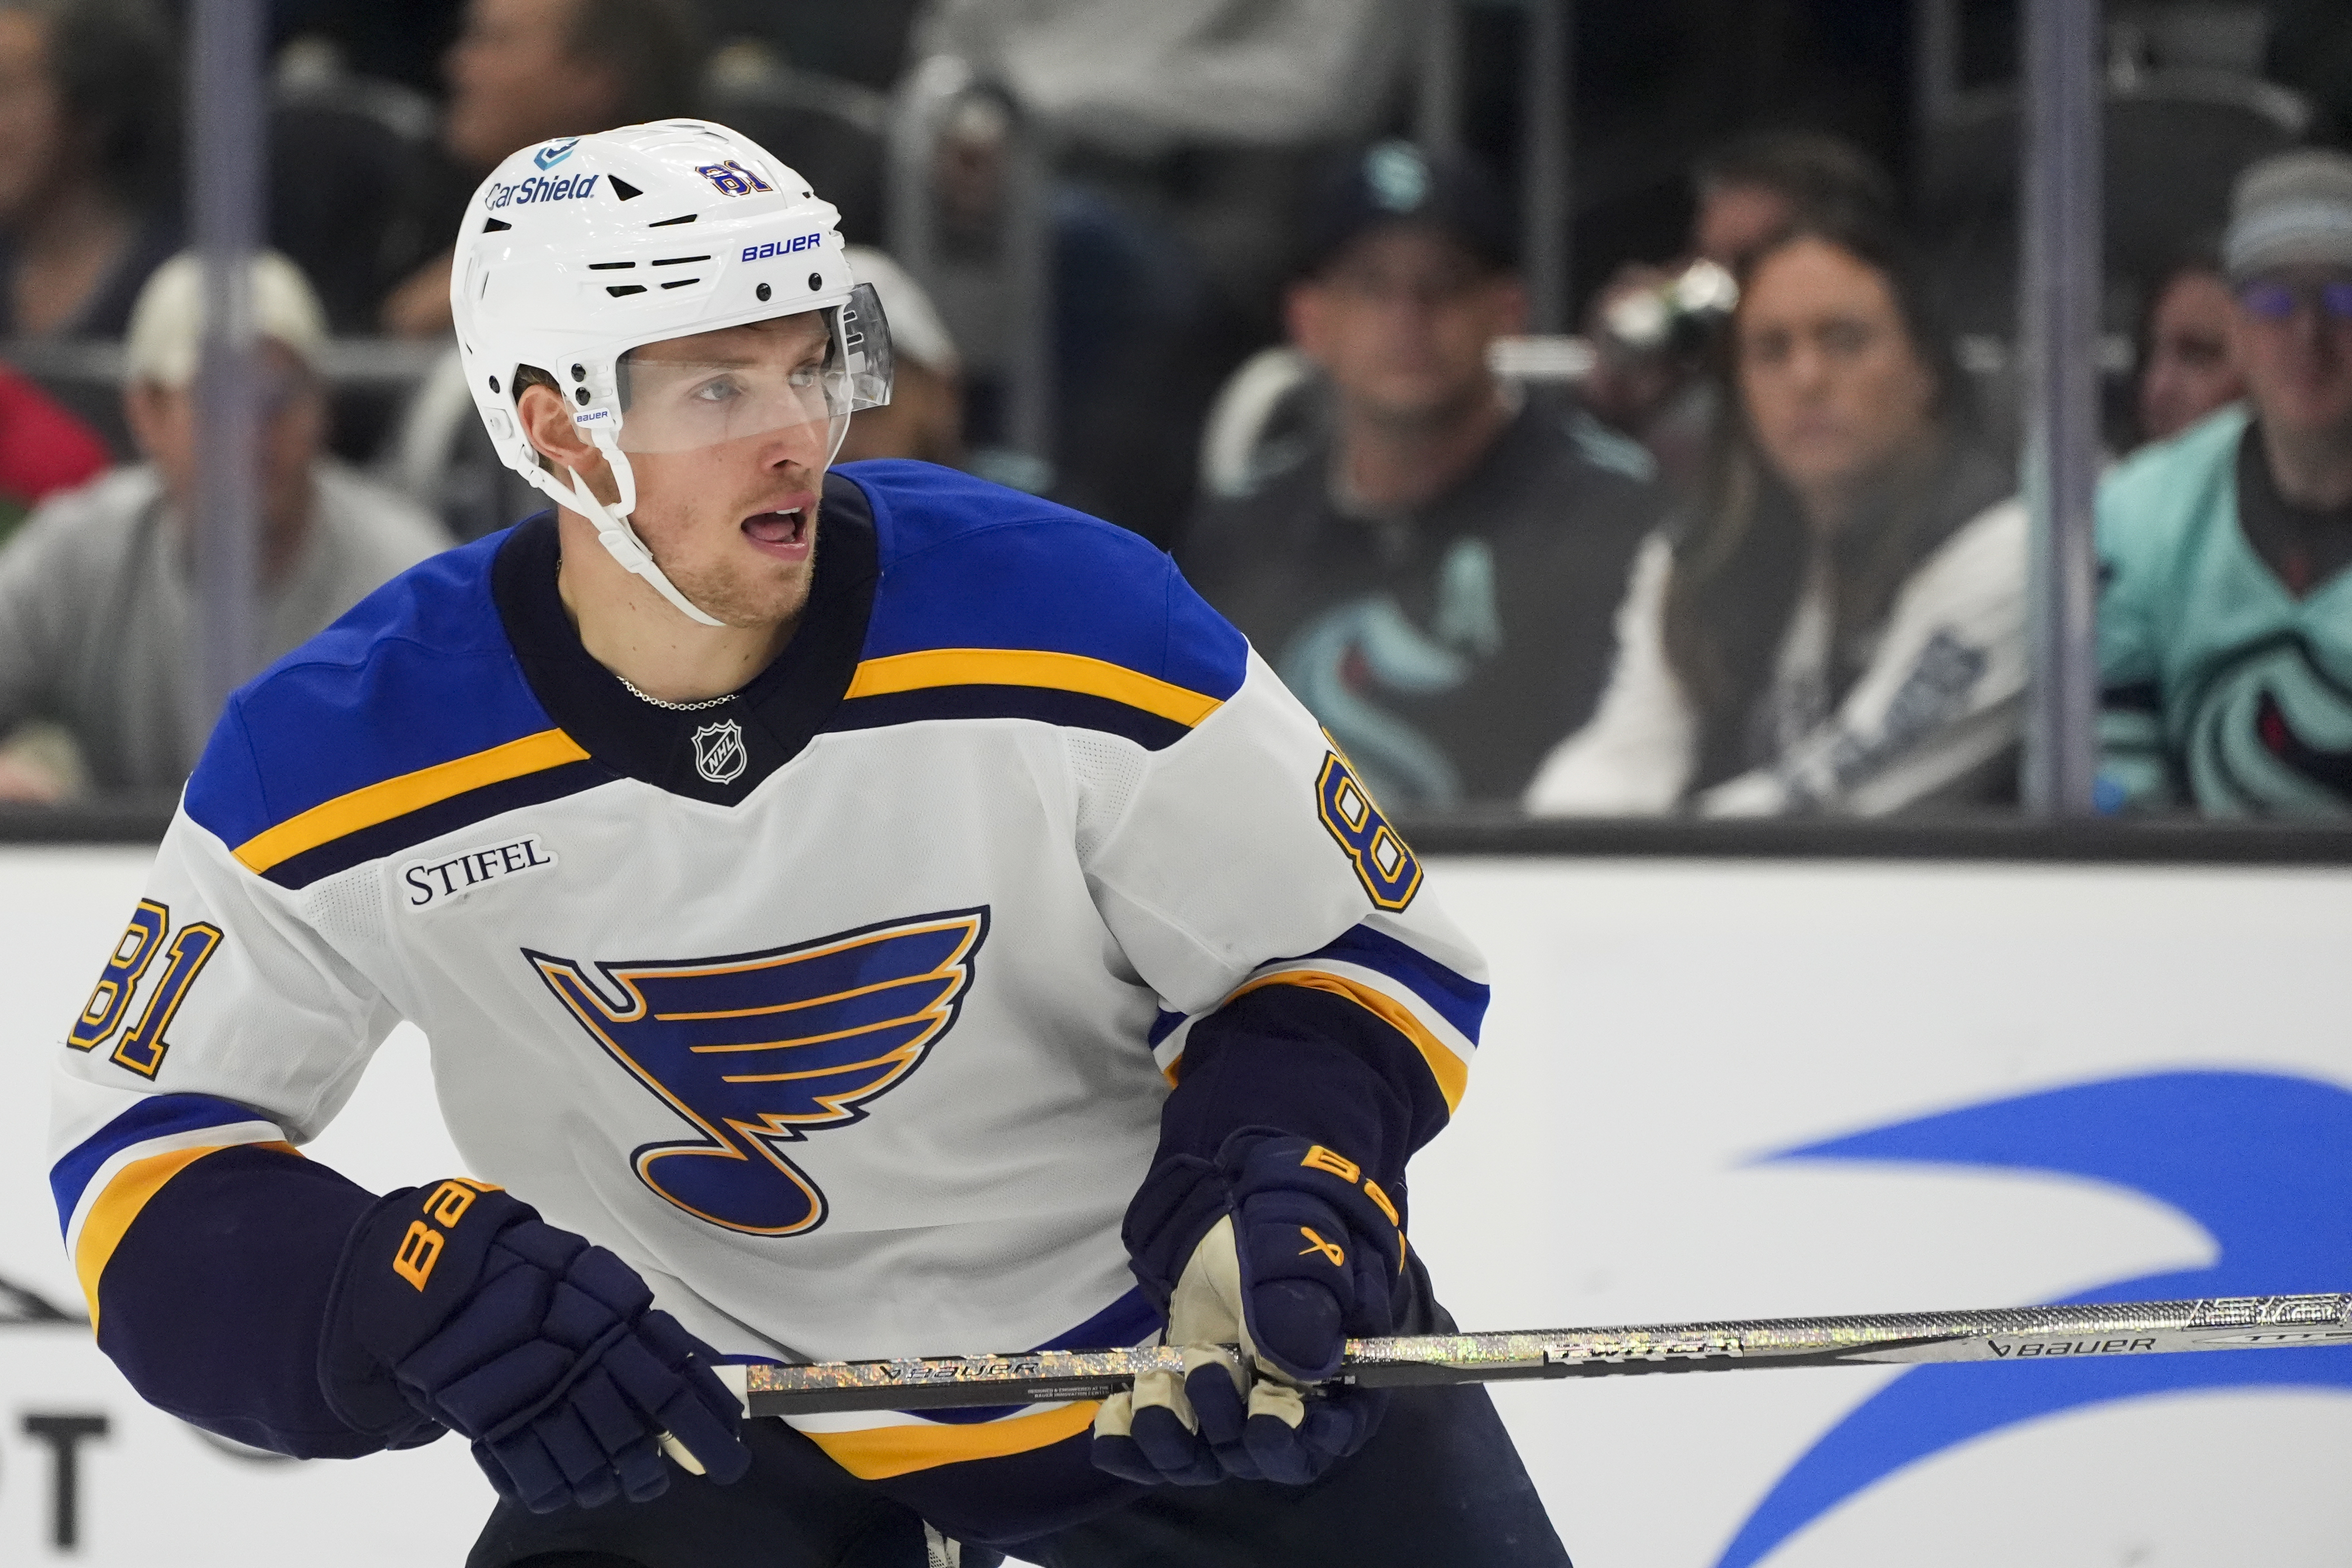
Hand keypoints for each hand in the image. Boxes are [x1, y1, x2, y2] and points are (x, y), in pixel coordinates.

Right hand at [319, 1179, 751, 1510]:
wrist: (440, 1274)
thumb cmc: (531, 1272)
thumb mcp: (597, 1279)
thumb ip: (647, 1329)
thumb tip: (703, 1372)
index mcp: (615, 1322)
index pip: (678, 1386)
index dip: (709, 1428)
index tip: (730, 1459)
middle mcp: (581, 1364)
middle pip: (635, 1438)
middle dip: (654, 1470)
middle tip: (660, 1478)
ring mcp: (535, 1398)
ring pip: (590, 1469)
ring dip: (610, 1483)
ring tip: (616, 1482)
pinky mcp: (491, 1424)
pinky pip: (536, 1480)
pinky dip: (555, 1491)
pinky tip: (564, 1485)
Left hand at [1094, 1133, 1402, 1485]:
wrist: (1234, 1221)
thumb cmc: (1286, 1232)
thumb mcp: (1299, 1255)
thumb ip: (1300, 1308)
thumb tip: (1295, 1368)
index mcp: (1337, 1378)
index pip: (1324, 1438)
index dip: (1294, 1438)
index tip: (1264, 1412)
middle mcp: (1285, 1411)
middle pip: (1253, 1457)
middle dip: (1221, 1419)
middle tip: (1203, 1363)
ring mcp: (1230, 1414)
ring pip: (1199, 1461)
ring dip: (1167, 1433)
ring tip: (1153, 1378)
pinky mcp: (1183, 1407)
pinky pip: (1151, 1451)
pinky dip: (1126, 1443)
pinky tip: (1113, 1411)